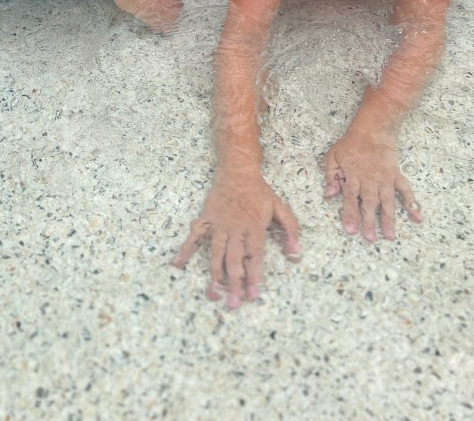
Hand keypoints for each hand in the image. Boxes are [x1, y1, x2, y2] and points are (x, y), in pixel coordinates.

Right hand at [173, 174, 299, 308]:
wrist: (238, 170)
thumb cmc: (259, 191)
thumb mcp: (280, 206)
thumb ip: (290, 228)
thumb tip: (296, 252)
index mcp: (254, 227)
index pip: (254, 256)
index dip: (254, 277)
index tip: (253, 295)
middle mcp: (235, 228)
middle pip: (234, 259)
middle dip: (234, 283)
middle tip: (233, 303)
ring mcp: (219, 224)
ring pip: (216, 252)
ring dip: (215, 273)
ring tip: (214, 293)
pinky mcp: (206, 218)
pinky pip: (195, 235)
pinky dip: (185, 248)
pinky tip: (178, 263)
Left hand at [324, 130, 422, 241]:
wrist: (372, 129)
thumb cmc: (351, 144)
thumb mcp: (333, 156)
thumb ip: (331, 175)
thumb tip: (329, 194)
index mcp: (353, 176)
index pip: (350, 198)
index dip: (350, 214)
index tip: (351, 230)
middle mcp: (369, 180)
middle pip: (368, 203)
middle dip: (369, 221)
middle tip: (370, 238)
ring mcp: (384, 178)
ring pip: (386, 201)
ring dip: (388, 219)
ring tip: (390, 236)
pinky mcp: (396, 175)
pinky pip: (405, 189)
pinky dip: (412, 202)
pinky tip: (417, 215)